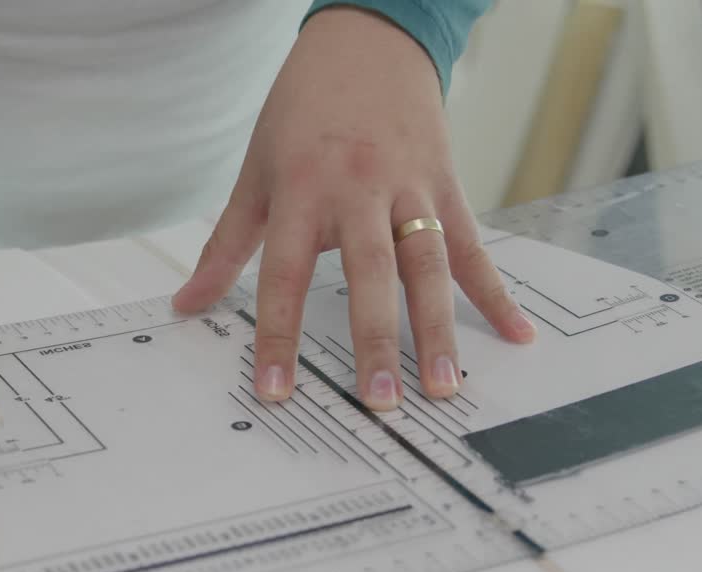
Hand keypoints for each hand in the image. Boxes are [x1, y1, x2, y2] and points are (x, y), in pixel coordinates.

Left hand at [173, 7, 535, 409]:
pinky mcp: (447, 185)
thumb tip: (186, 303)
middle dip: (375, 341)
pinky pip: (472, 246)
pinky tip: (515, 333)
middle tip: (379, 400)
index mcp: (302, 191)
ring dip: (436, 328)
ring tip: (442, 385)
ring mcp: (409, 188)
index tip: (276, 389)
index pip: (285, 276)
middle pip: (369, 275)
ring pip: (427, 264)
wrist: (366, 40)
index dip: (278, 336)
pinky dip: (494, 291)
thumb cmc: (302, 111)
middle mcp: (358, 191)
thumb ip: (225, 245)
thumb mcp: (255, 173)